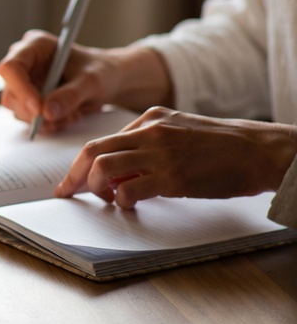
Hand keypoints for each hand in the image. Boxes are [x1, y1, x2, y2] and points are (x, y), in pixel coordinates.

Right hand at [0, 32, 171, 132]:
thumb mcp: (91, 81)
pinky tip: (67, 116)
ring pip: (18, 109)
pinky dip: (48, 123)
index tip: (39, 109)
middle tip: (60, 118)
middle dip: (34, 110)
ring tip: (71, 114)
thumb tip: (47, 112)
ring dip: (44, 119)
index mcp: (35, 45)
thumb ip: (70, 95)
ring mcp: (25, 82)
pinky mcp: (30, 99)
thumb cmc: (101, 71)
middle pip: (11, 92)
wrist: (109, 80)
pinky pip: (29, 118)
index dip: (20, 89)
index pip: (11, 67)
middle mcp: (25, 62)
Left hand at [54, 107, 296, 207]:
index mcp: (149, 119)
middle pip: (93, 151)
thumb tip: (123, 168)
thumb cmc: (221, 146)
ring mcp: (159, 153)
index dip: (80, 163)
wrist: (256, 150)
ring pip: (104, 168)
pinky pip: (130, 189)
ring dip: (97, 188)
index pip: (102, 140)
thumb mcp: (179, 130)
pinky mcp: (172, 176)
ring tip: (108, 199)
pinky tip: (129, 204)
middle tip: (68, 194)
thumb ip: (150, 143)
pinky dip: (121, 200)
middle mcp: (149, 132)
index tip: (71, 181)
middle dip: (74, 176)